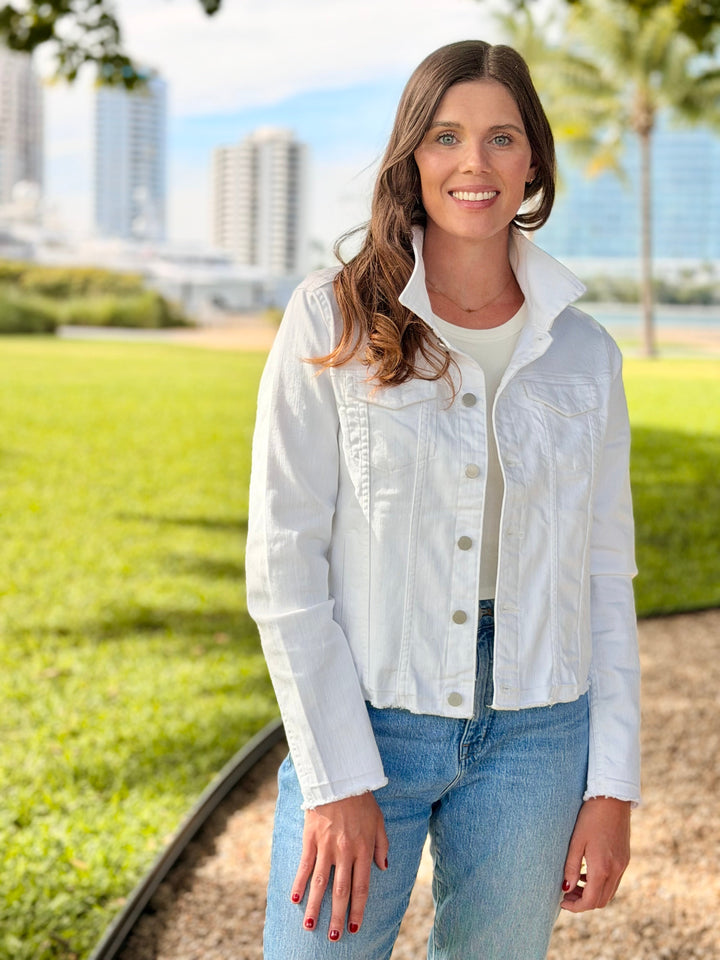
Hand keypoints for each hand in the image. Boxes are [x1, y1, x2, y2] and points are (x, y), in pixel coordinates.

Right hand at [291, 791, 388, 941]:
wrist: (339, 778)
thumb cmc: (362, 800)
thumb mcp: (379, 821)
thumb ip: (382, 846)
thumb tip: (383, 868)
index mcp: (363, 850)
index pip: (361, 888)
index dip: (358, 910)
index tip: (354, 927)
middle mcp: (345, 852)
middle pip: (340, 891)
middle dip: (337, 917)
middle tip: (333, 937)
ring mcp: (326, 846)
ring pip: (320, 883)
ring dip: (315, 907)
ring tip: (311, 926)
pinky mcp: (311, 839)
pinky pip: (305, 865)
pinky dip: (299, 883)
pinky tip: (295, 899)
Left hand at [561, 796, 630, 911]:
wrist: (613, 799)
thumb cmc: (590, 817)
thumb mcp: (576, 842)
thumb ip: (570, 867)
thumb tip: (565, 888)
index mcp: (603, 868)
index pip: (590, 900)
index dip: (576, 906)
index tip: (562, 902)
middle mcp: (616, 870)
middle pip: (601, 900)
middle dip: (583, 902)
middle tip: (567, 894)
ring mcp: (623, 865)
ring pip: (609, 892)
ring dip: (592, 893)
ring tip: (574, 883)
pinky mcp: (625, 858)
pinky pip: (614, 880)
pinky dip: (601, 883)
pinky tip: (587, 872)